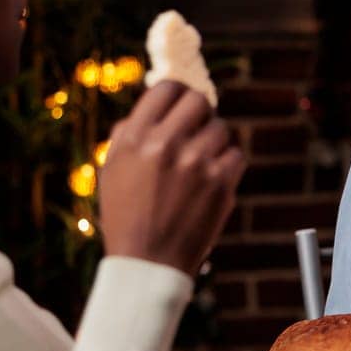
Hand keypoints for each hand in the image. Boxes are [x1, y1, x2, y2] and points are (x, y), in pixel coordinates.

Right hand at [99, 80, 246, 274]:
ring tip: (200, 165)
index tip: (182, 106)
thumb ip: (131, 132)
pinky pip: (236, 154)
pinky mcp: (220, 182)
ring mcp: (194, 162)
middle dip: (201, 114)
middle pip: (199, 101)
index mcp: (133, 138)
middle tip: (197, 130)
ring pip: (221, 128)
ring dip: (215, 143)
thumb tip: (158, 102)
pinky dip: (228, 165)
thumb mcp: (113, 169)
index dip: (178, 94)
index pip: (167, 89)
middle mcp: (164, 144)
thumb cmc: (128, 215)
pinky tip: (213, 180)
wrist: (148, 262)